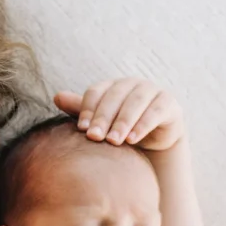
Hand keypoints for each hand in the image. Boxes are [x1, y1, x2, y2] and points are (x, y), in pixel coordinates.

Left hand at [54, 78, 185, 150]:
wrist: (153, 141)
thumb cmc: (121, 129)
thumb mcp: (101, 122)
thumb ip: (81, 110)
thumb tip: (56, 97)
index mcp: (112, 86)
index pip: (96, 92)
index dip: (88, 108)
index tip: (81, 129)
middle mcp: (132, 84)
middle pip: (115, 96)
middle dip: (104, 117)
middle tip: (95, 138)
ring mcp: (152, 91)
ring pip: (136, 102)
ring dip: (124, 121)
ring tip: (114, 141)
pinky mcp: (168, 103)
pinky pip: (156, 110)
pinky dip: (144, 124)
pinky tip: (133, 139)